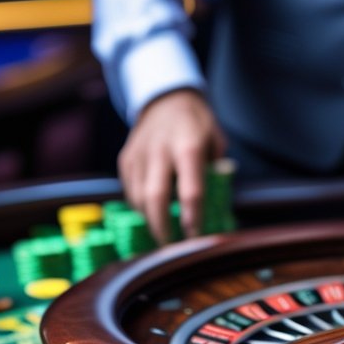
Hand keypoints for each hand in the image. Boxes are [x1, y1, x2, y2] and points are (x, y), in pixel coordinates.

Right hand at [119, 89, 225, 241]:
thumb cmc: (196, 124)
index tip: (196, 236)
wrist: (165, 98)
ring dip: (149, 220)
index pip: (191, 190)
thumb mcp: (216, 141)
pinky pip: (130, 190)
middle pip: (156, 197)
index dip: (192, 217)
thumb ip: (216, 171)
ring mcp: (139, 154)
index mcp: (188, 145)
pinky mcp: (126, 158)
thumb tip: (218, 205)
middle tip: (171, 245)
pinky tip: (151, 213)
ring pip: (138, 197)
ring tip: (162, 233)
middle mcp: (160, 149)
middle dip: (162, 226)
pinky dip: (140, 206)